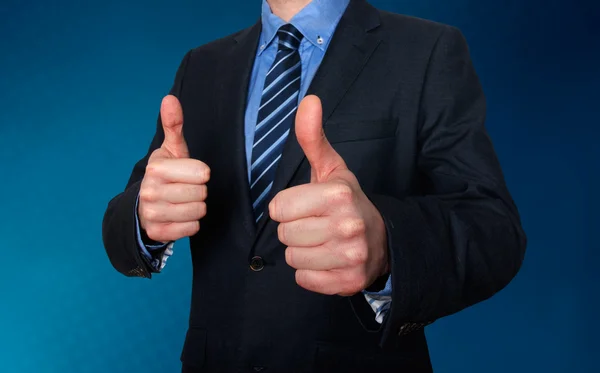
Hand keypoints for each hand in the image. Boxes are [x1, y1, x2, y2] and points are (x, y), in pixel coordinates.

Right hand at [138, 95, 209, 242]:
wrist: (143, 205)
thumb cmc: (166, 175)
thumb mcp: (171, 150)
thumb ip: (174, 125)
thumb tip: (170, 98)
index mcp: (156, 168)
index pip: (202, 174)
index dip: (200, 174)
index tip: (190, 174)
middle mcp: (150, 191)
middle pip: (201, 194)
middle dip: (198, 192)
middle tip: (186, 189)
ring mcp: (152, 213)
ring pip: (198, 212)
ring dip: (196, 209)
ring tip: (183, 202)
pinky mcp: (158, 232)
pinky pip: (191, 229)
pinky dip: (190, 224)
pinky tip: (179, 216)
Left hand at [269, 95, 388, 295]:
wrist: (383, 240)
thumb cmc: (347, 202)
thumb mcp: (332, 169)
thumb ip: (313, 137)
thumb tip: (309, 100)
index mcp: (338, 194)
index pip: (278, 208)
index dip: (288, 207)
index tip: (307, 206)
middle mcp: (347, 225)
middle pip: (284, 234)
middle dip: (295, 230)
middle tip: (317, 225)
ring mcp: (350, 256)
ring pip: (292, 259)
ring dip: (302, 252)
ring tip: (323, 242)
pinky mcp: (349, 282)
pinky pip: (304, 280)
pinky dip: (311, 274)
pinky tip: (328, 261)